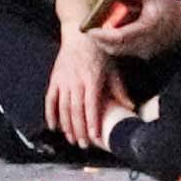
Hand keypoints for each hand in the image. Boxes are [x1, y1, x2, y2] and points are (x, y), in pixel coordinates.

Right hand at [44, 31, 127, 153]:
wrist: (79, 35)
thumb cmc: (99, 53)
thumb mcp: (113, 70)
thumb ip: (119, 90)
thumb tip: (130, 109)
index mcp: (92, 79)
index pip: (92, 106)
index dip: (92, 123)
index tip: (94, 138)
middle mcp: (76, 81)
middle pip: (76, 110)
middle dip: (79, 129)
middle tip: (83, 145)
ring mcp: (63, 80)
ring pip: (63, 107)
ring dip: (66, 125)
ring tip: (72, 140)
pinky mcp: (54, 78)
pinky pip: (50, 99)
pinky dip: (50, 114)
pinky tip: (53, 127)